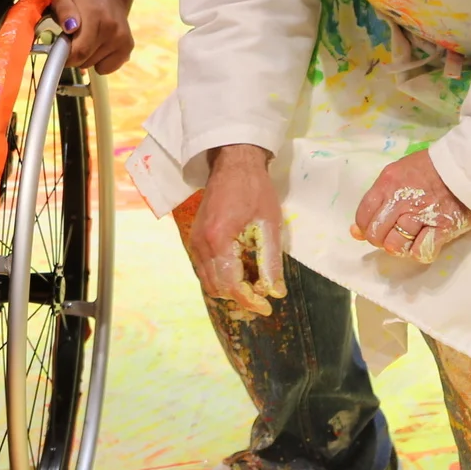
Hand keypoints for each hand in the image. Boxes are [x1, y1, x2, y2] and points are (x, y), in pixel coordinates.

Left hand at [51, 0, 132, 72]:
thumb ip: (63, 11)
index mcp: (95, 15)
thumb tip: (70, 27)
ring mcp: (122, 38)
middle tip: (72, 41)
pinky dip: (99, 62)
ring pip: (94, 65)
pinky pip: (106, 68)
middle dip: (74, 56)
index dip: (66, 56)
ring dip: (86, 57)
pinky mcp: (127, 47)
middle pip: (85, 61)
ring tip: (87, 39)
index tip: (61, 50)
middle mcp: (112, 28)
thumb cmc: (82, 0)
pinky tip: (99, 46)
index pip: (79, 51)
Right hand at [185, 144, 286, 315]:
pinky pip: (204, 268)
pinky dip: (220, 276)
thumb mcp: (269, 224)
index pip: (231, 285)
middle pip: (216, 287)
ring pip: (208, 280)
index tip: (267, 307)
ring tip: (252, 285)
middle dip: (239, 297)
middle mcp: (201, 243)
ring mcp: (195, 240)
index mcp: (219, 240)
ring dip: (229, 288)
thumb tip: (275, 292)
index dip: (249, 301)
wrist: (234, 162)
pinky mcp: (195, 237)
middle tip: (262, 296)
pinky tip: (239, 271)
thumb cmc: (255, 189)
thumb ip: (270, 261)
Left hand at [351, 148, 470, 263]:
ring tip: (413, 237)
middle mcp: (400, 200)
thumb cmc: (434, 167)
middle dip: (382, 240)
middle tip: (396, 234)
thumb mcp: (399, 172)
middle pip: (376, 234)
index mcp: (387, 183)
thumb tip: (356, 232)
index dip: (367, 228)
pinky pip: (421, 252)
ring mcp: (421, 214)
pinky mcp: (442, 227)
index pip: (363, 216)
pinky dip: (421, 252)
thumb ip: (378, 199)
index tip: (378, 228)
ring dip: (402, 246)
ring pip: (395, 246)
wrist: (469, 164)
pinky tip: (426, 241)